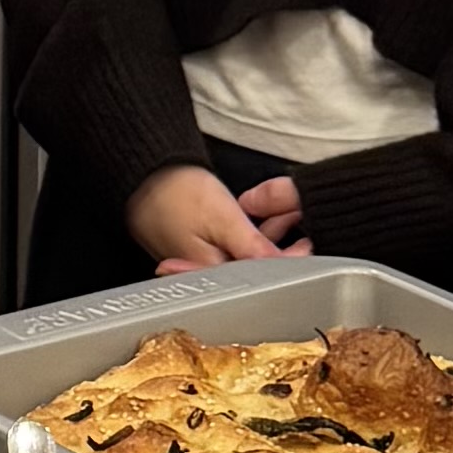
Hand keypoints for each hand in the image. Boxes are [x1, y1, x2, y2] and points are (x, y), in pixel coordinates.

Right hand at [127, 167, 313, 271]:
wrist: (143, 172)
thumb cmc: (175, 191)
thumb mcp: (223, 217)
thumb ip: (253, 248)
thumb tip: (284, 270)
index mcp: (211, 275)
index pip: (262, 279)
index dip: (291, 262)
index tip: (309, 244)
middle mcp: (205, 276)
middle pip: (255, 273)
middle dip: (283, 252)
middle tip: (302, 229)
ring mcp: (201, 264)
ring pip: (246, 260)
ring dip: (269, 242)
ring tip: (288, 217)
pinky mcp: (198, 251)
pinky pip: (232, 250)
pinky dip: (251, 236)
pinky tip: (263, 221)